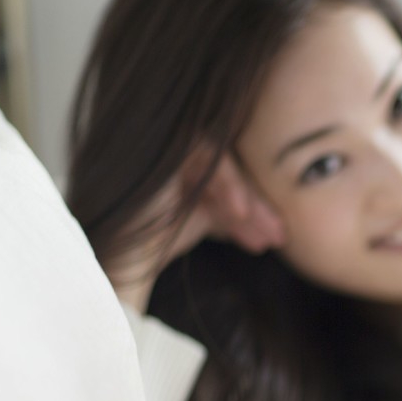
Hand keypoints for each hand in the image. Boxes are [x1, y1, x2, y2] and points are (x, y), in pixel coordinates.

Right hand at [109, 145, 284, 311]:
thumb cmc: (159, 239)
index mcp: (186, 161)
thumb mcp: (207, 220)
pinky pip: (209, 155)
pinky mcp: (165, 144)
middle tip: (279, 236)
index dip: (255, 207)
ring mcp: (171, 144)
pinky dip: (229, 184)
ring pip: (226, 165)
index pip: (232, 176)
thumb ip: (233, 209)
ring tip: (268, 235)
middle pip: (232, 170)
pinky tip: (242, 213)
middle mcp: (178, 148)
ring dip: (250, 203)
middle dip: (258, 206)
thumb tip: (272, 219)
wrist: (122, 256)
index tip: (273, 239)